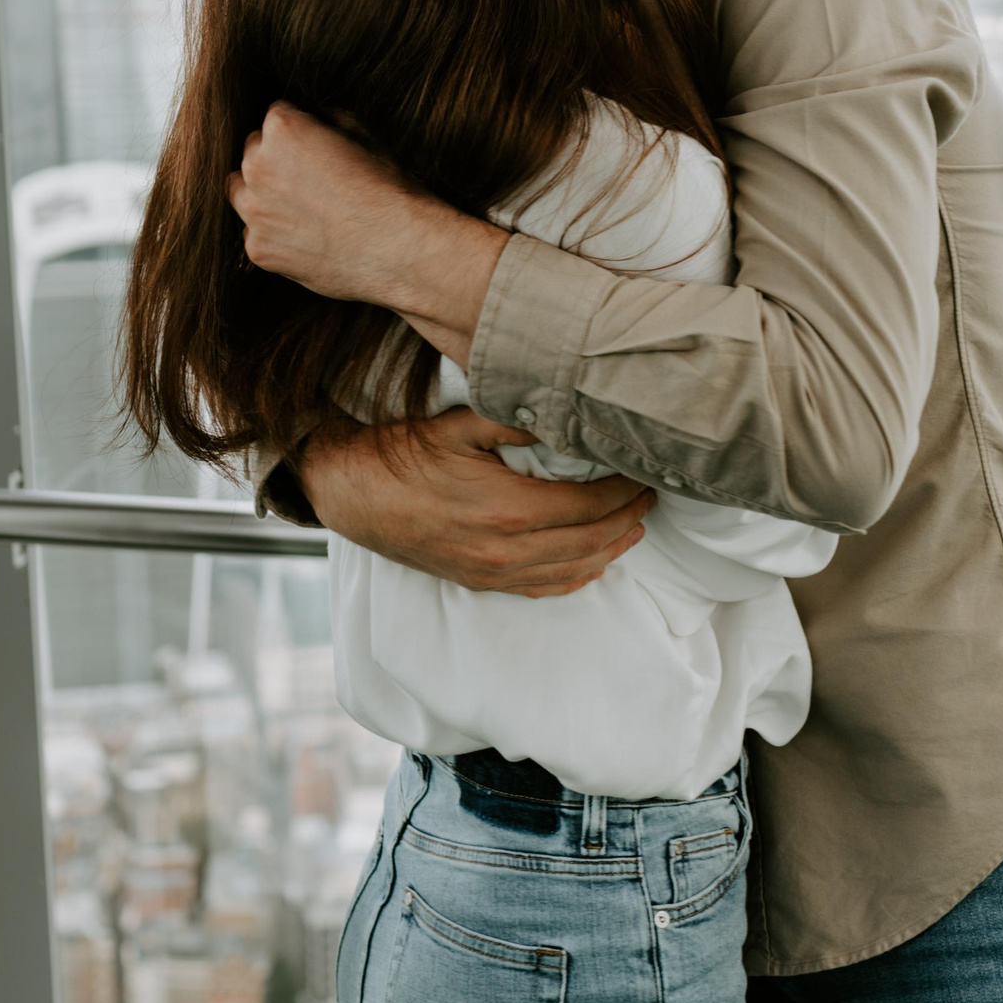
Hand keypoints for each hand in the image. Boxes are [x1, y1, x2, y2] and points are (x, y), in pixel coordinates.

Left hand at [228, 103, 422, 299]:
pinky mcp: (258, 248)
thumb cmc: (387, 191)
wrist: (398, 249)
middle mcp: (256, 165)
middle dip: (275, 162)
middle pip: (253, 153)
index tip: (315, 147)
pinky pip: (255, 233)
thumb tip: (318, 118)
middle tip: (310, 180)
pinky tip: (307, 238)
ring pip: (244, 193)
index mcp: (282, 129)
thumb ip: (330, 119)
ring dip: (265, 196)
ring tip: (304, 209)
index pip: (274, 118)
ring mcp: (253, 211)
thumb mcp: (366, 137)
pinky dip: (274, 234)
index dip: (298, 131)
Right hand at [300, 407, 653, 595]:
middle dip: (626, 517)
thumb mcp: (462, 425)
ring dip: (609, 549)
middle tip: (650, 494)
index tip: (642, 472)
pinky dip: (576, 577)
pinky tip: (594, 564)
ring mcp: (492, 573)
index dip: (622, 491)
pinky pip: (542, 589)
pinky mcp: (480, 582)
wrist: (352, 491)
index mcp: (506, 510)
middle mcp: (504, 551)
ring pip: (571, 570)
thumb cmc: (403, 454)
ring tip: (634, 526)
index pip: (588, 506)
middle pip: (588, 541)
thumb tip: (568, 414)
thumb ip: (518, 421)